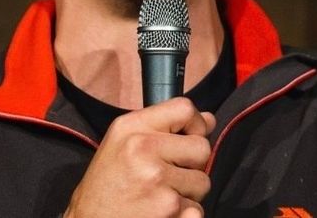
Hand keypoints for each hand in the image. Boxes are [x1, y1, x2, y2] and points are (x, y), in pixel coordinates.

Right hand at [64, 97, 214, 217]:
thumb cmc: (106, 182)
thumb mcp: (122, 140)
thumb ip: (163, 125)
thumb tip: (210, 119)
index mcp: (133, 128)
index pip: (185, 108)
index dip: (196, 123)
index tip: (189, 137)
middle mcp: (144, 150)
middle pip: (202, 148)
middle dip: (193, 164)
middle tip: (170, 173)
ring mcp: (157, 182)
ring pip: (203, 182)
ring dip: (188, 192)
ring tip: (161, 194)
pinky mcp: (168, 211)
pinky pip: (197, 210)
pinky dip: (184, 214)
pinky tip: (160, 212)